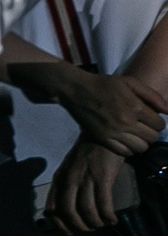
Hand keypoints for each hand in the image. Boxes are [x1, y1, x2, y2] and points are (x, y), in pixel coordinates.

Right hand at [48, 68, 167, 157]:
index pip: (159, 125)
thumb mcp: (130, 82)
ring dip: (141, 142)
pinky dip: (129, 148)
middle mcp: (126, 122)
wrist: (76, 90)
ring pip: (141, 148)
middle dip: (151, 132)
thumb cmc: (104, 84)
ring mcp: (114, 132)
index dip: (157, 123)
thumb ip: (152, 96)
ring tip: (135, 134)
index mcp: (135, 107)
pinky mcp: (103, 139)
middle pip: (152, 138)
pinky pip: (125, 152)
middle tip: (143, 127)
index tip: (150, 119)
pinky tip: (125, 140)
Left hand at [50, 138, 127, 235]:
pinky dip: (108, 216)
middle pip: (69, 212)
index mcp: (59, 178)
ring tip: (103, 223)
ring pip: (87, 210)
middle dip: (80, 226)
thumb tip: (69, 208)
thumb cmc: (86, 153)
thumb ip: (66, 184)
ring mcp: (85, 179)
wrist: (101, 136)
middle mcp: (69, 180)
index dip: (60, 224)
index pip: (52, 208)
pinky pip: (104, 204)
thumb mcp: (69, 168)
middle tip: (90, 228)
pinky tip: (112, 220)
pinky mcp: (102, 178)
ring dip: (96, 222)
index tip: (69, 232)